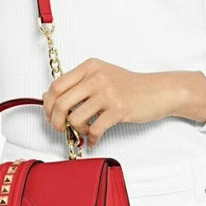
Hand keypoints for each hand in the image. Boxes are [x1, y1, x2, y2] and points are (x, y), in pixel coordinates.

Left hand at [42, 58, 205, 147]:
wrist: (158, 90)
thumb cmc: (129, 86)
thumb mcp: (102, 75)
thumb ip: (79, 83)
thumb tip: (50, 97)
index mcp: (89, 67)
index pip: (56, 86)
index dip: (48, 104)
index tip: (50, 115)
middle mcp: (96, 78)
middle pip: (60, 103)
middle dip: (56, 121)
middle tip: (60, 128)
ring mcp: (108, 93)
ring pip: (75, 118)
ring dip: (77, 130)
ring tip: (86, 130)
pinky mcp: (119, 109)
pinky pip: (95, 129)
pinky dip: (92, 138)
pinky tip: (95, 139)